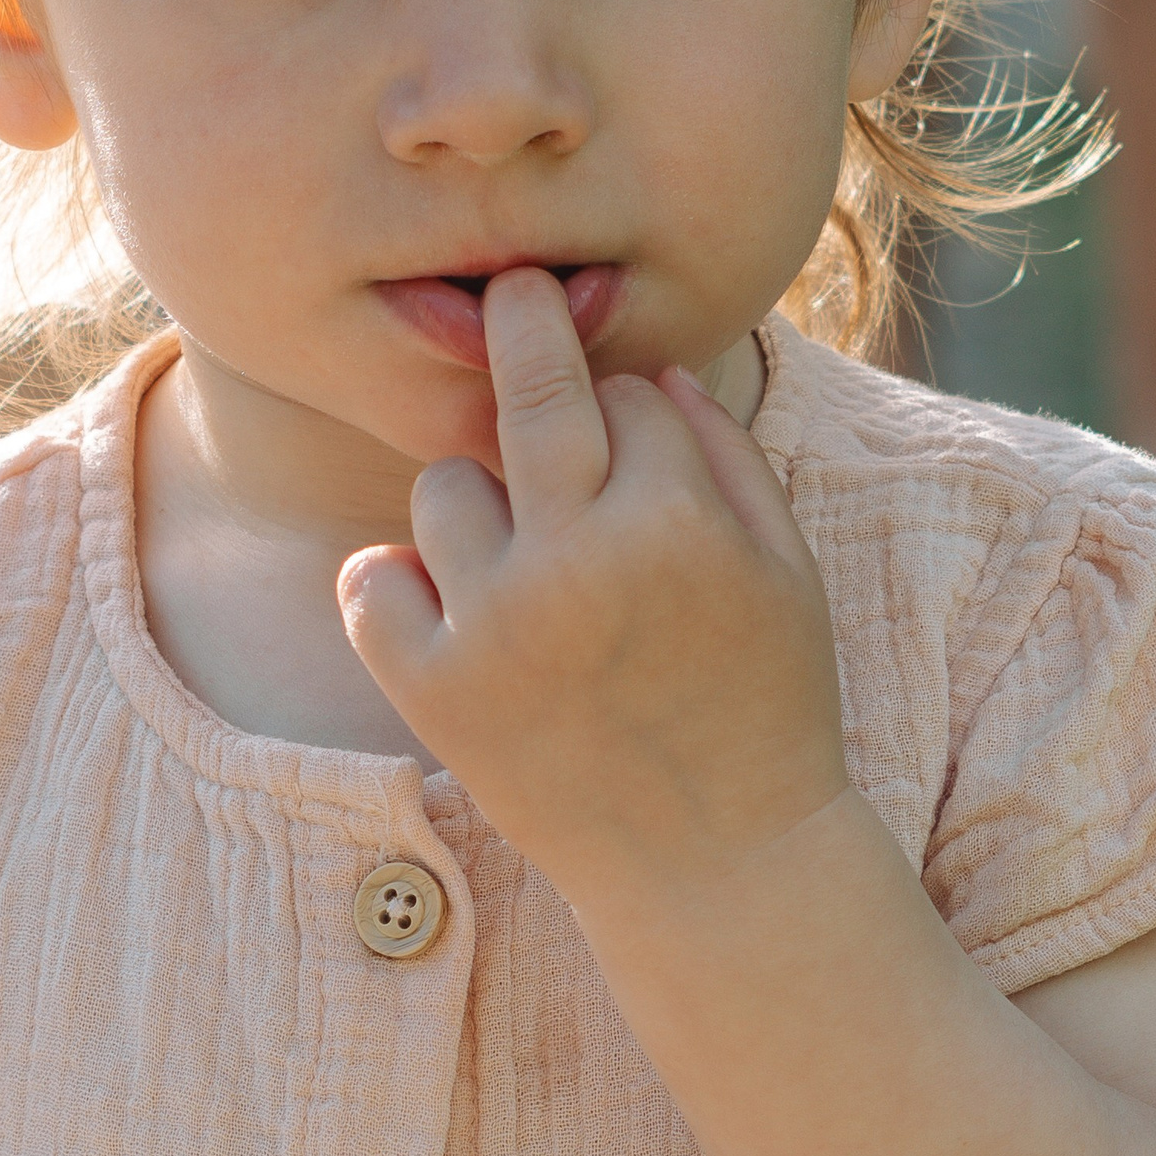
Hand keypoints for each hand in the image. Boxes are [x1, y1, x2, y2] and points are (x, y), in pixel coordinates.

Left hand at [337, 268, 846, 905]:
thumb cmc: (768, 705)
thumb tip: (652, 371)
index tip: (629, 420)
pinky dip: (395, 581)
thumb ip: (724, 457)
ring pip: (445, 488)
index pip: (625, 396)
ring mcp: (494, 626)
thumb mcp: (786, 570)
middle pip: (525, 394)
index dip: (631, 407)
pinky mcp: (433, 693)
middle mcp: (575, 560)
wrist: (720, 866)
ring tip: (525, 569)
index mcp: (673, 522)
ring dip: (479, 506)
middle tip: (510, 288)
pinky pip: (370, 582)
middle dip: (520, 320)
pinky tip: (442, 601)